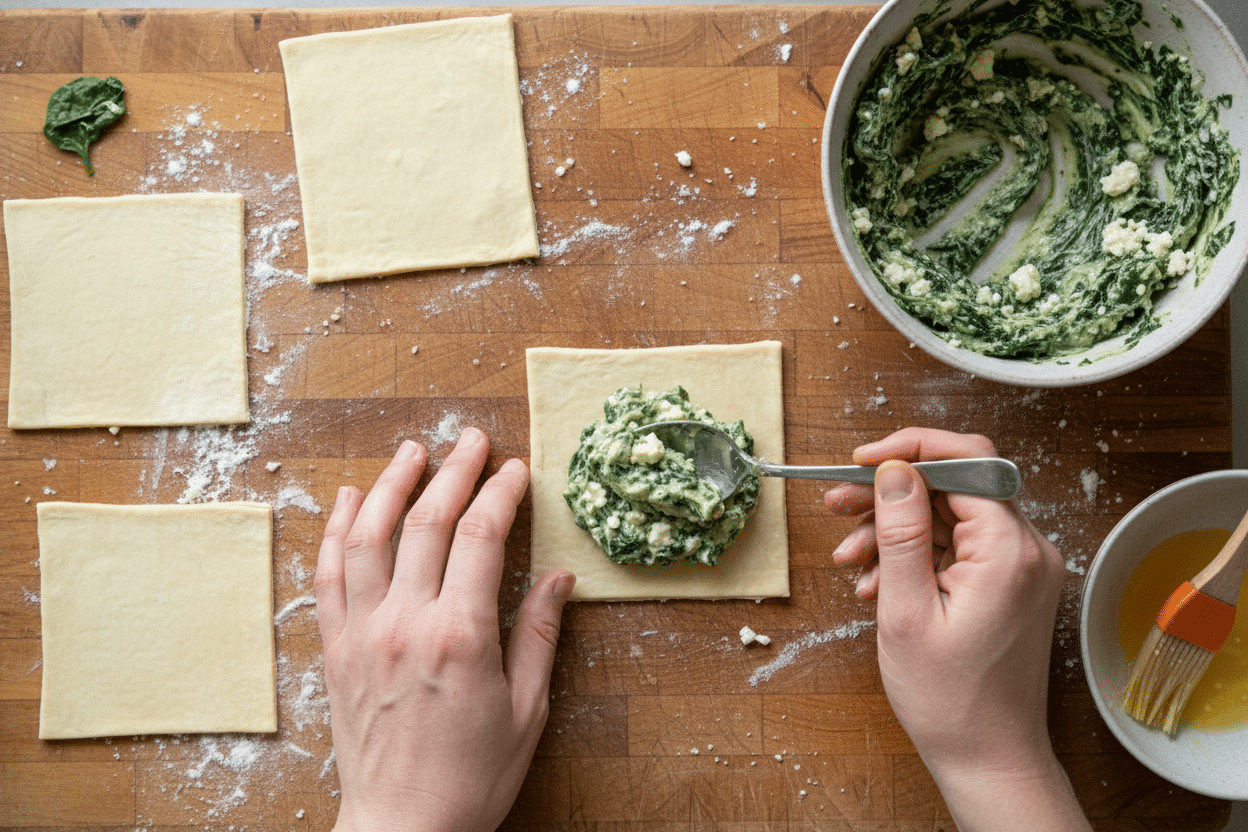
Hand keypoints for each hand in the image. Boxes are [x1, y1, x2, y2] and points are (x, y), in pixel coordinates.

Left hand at [316, 428, 575, 831]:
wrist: (402, 829)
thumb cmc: (470, 779)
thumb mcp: (527, 711)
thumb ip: (539, 636)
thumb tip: (557, 577)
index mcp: (460, 636)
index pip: (479, 537)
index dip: (500, 493)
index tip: (515, 469)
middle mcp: (405, 624)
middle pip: (426, 523)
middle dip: (453, 471)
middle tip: (471, 439)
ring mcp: (363, 633)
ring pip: (368, 536)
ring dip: (391, 485)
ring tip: (411, 451)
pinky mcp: (336, 649)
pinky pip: (329, 575)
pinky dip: (337, 530)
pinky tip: (351, 500)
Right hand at [825, 428, 1088, 831]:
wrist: (989, 758)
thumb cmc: (951, 701)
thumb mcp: (907, 610)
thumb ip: (902, 533)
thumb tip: (895, 471)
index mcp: (1010, 551)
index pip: (967, 460)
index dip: (909, 450)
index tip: (861, 462)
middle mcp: (1027, 550)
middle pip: (955, 485)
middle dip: (891, 492)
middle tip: (838, 505)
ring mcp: (1021, 568)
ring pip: (950, 516)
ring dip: (895, 529)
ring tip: (849, 557)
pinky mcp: (1009, 585)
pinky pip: (957, 548)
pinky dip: (915, 555)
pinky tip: (876, 581)